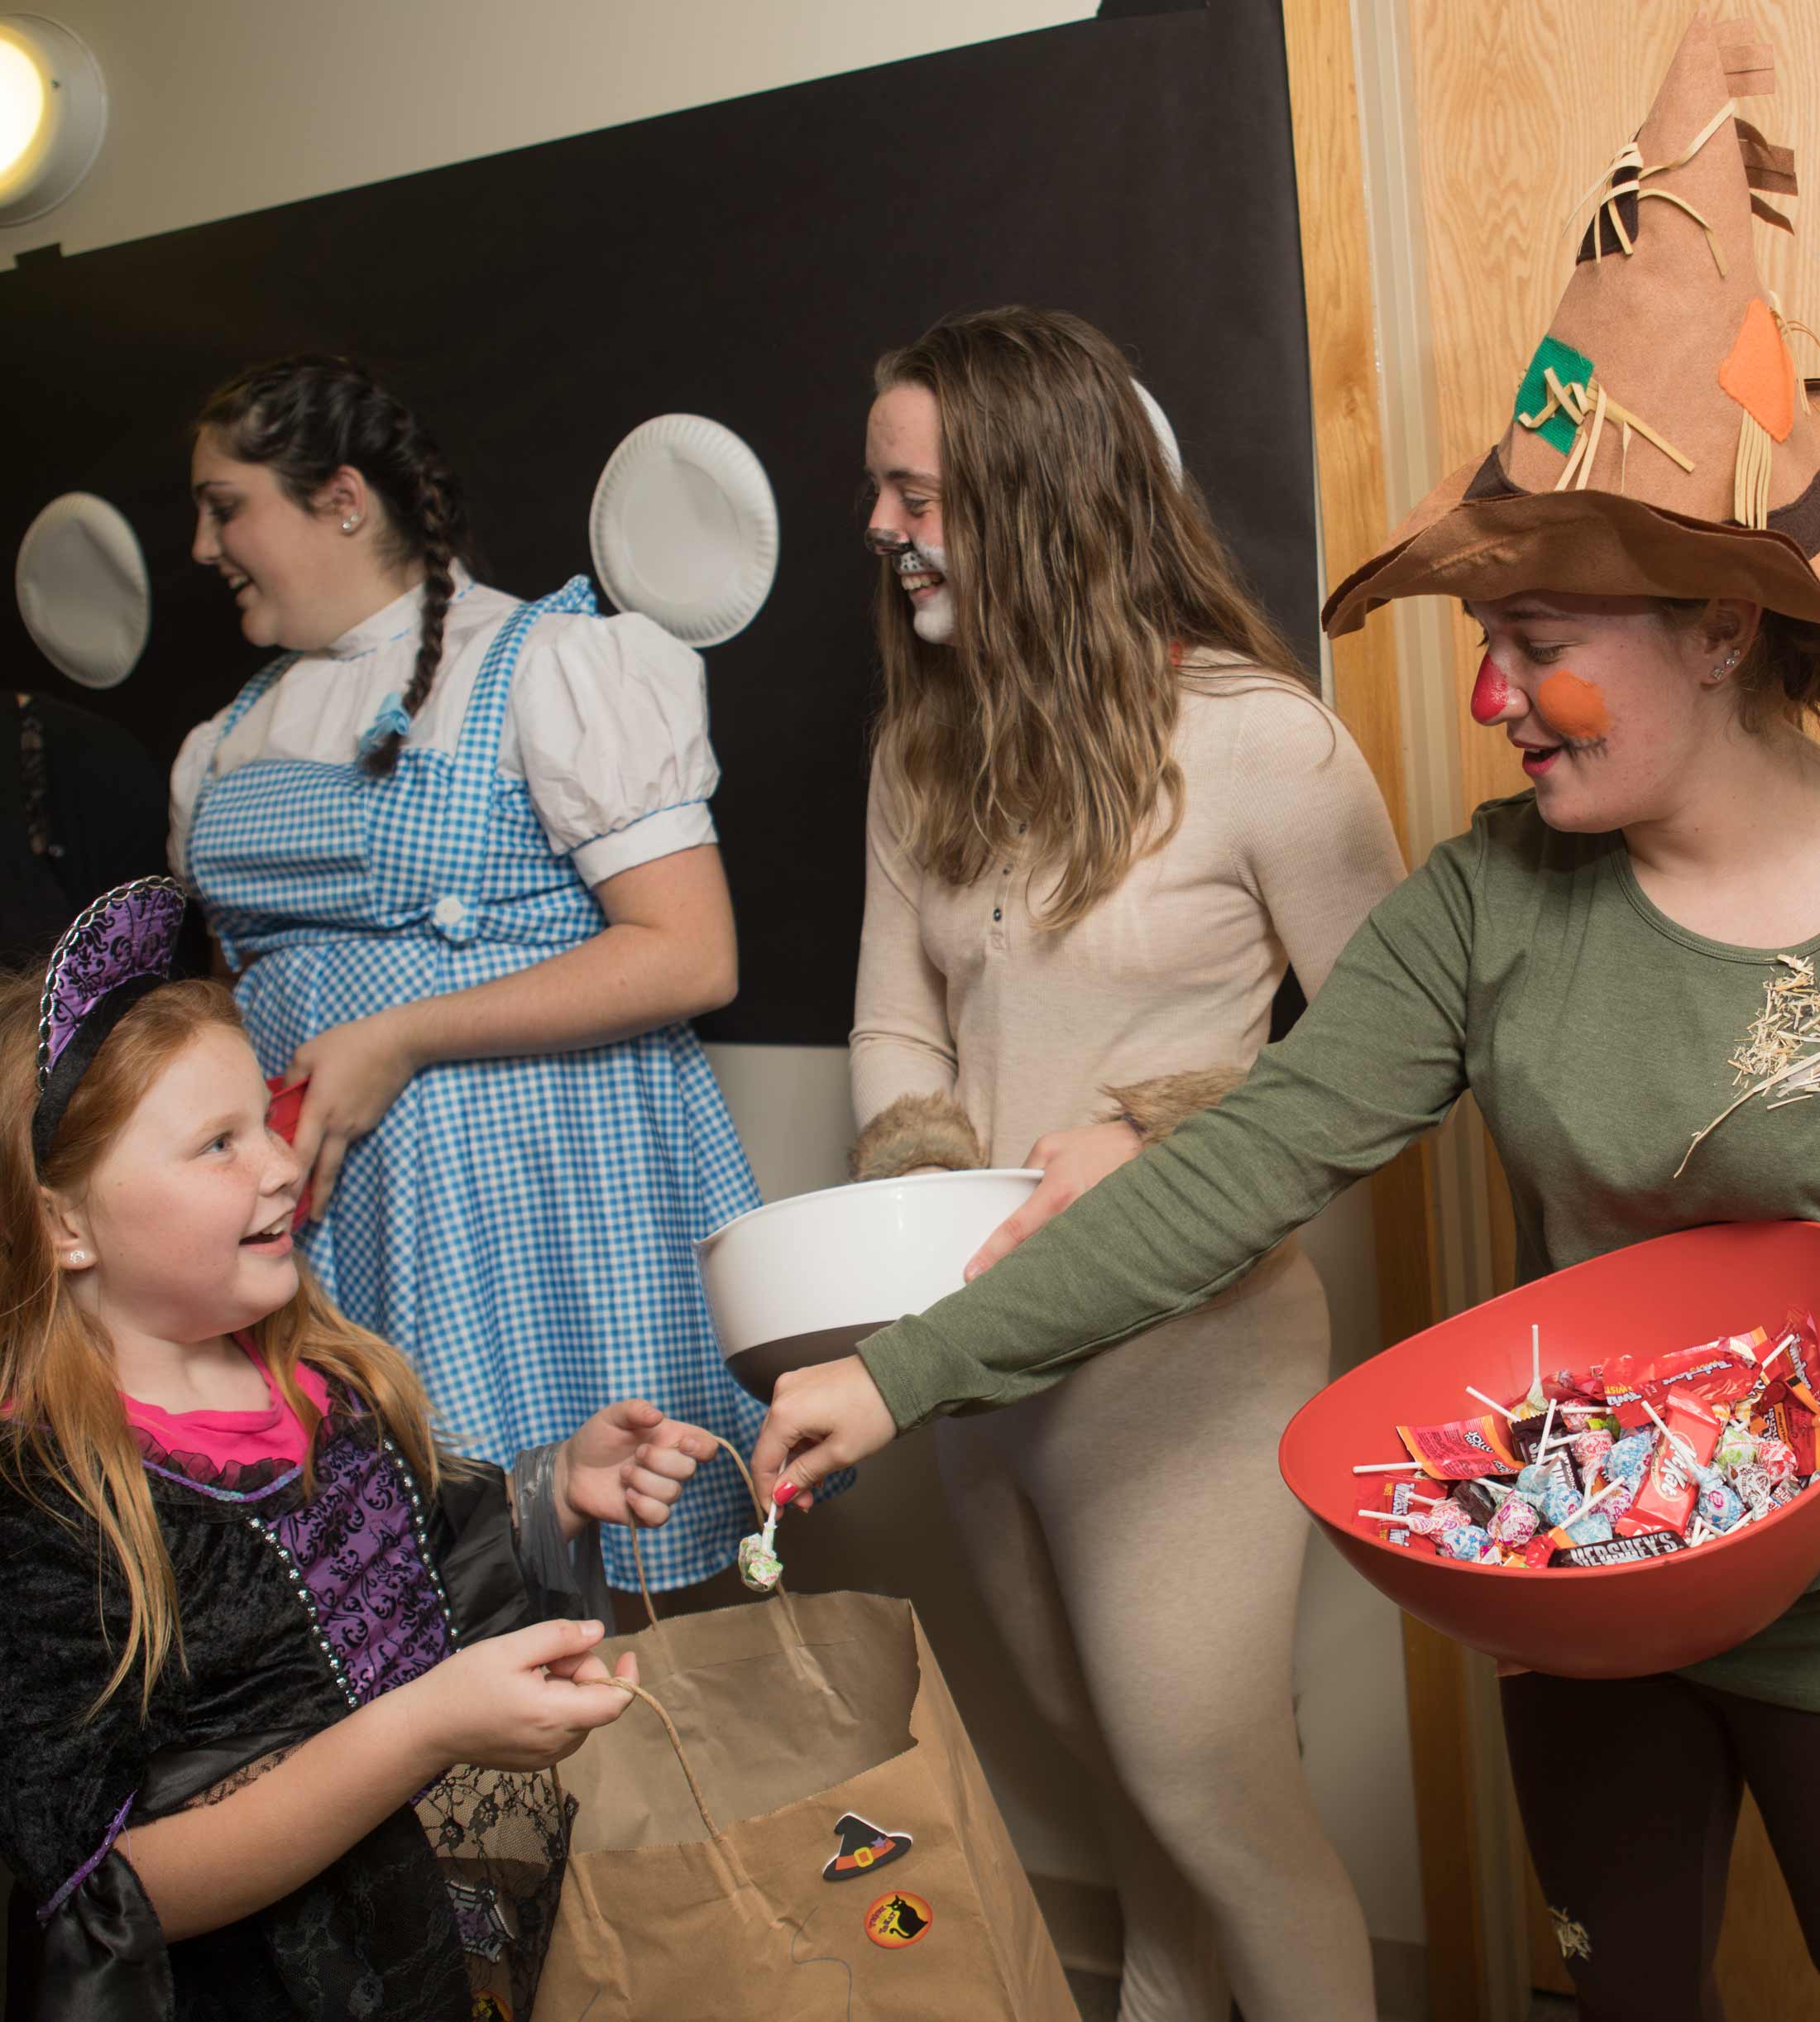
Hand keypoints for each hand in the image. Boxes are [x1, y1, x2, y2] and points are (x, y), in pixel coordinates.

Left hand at [286, 1011, 420, 1216]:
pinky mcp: (372, 1118)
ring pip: (339, 1151)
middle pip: (328, 1170)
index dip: (294, 1180)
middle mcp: (341, 1125)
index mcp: (320, 1111)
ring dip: (328, 1167)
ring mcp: (360, 1124)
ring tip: (318, 1179)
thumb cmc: (350, 1043)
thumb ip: (290, 1077)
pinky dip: (341, 1137)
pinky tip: (338, 1125)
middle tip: (312, 1219)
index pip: (303, 1154)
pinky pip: (350, 1133)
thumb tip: (281, 1095)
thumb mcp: (308, 1053)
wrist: (398, 1043)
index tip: (286, 1200)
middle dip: (320, 1197)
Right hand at [403, 1619, 638, 1771]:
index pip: (614, 1704)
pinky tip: (524, 1694)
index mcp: (554, 1716)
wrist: (426, 1728)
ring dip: (567, 1688)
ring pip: (580, 1714)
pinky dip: (556, 1705)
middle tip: (544, 1655)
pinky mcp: (534, 1761)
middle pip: (596, 1702)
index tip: (626, 1652)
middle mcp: (556, 1745)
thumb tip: (598, 1632)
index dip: (627, 1677)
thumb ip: (560, 1638)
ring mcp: (545, 1758)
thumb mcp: (511, 1648)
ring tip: (529, 1675)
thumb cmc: (465, 1683)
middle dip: (581, 1670)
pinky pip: (563, 1728)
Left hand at [554, 1400, 716, 1540]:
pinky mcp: (647, 1514)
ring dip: (644, 1481)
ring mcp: (659, 1491)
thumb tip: (658, 1416)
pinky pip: (661, 1516)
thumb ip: (635, 1409)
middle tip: (637, 1454)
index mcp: (671, 1439)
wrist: (571, 1471)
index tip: (683, 1443)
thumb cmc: (596, 1439)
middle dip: (660, 1461)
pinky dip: (644, 1505)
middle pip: (689, 1470)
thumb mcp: (612, 1416)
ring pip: (672, 1492)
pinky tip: (626, 1495)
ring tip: (623, 1474)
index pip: (707, 1446)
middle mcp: (670, 1466)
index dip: (703, 1447)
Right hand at [751, 1356, 896, 1509]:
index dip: (765, 1491)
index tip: (776, 1513)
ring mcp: (793, 1385)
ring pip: (782, 1433)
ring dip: (796, 1460)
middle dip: (785, 1478)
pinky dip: (803, 1440)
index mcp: (786, 1412)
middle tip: (805, 1502)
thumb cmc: (874, 1410)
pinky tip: (820, 1455)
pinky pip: (793, 1417)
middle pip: (770, 1447)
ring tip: (819, 1480)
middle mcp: (782, 1394)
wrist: (896, 1375)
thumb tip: (780, 1494)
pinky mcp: (804, 1382)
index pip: (762, 1461)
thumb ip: (804, 1475)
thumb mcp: (840, 1453)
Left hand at [965, 1120, 1141, 1279]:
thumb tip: (1013, 1193)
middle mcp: (1075, 1217)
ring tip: (1016, 1285)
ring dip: (1037, 1272)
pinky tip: (1052, 1273)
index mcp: (1058, 1193)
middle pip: (1035, 1254)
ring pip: (1056, 1259)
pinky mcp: (1106, 1239)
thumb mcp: (1051, 1147)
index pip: (1017, 1230)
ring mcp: (1093, 1231)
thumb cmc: (1098, 1147)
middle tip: (989, 1285)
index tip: (972, 1272)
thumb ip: (1026, 1170)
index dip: (992, 1254)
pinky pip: (1077, 1256)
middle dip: (1011, 1271)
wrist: (1145, 1148)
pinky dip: (1062, 1265)